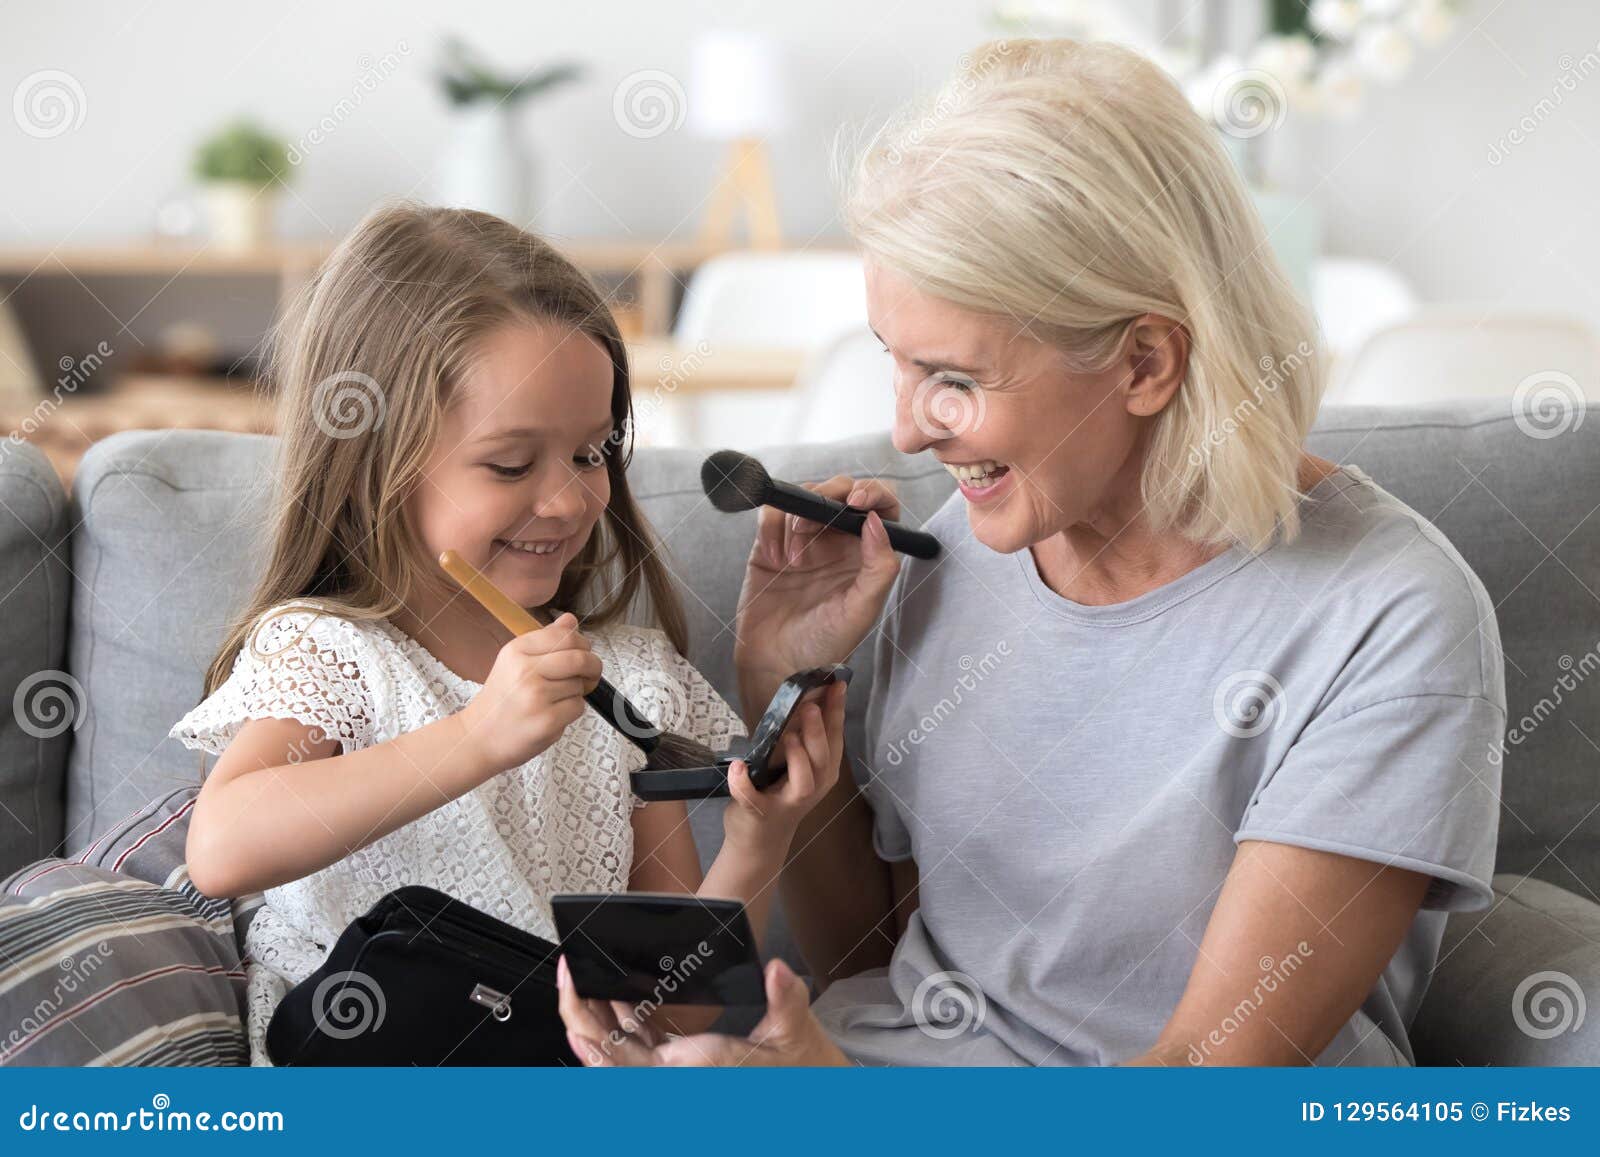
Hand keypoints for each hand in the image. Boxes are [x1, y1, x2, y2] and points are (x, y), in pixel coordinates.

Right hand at [455, 612, 602, 773]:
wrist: (479, 738)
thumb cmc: (501, 700)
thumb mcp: (515, 662)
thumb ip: (546, 641)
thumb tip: (570, 620)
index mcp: (517, 650)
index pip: (565, 635)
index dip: (582, 644)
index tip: (582, 653)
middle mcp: (525, 670)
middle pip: (580, 658)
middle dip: (593, 667)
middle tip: (589, 676)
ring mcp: (536, 696)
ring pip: (580, 685)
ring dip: (577, 693)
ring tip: (556, 699)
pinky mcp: (546, 720)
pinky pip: (578, 707)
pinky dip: (572, 711)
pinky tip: (553, 713)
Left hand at [558, 954, 848, 1066]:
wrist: (814, 1094)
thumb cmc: (802, 1071)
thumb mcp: (796, 1034)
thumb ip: (786, 1000)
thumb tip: (777, 972)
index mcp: (697, 1072)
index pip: (632, 1063)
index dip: (596, 1044)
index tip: (576, 1017)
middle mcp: (681, 1079)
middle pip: (615, 1058)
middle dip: (585, 1021)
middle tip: (568, 982)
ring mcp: (681, 1075)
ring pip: (624, 1054)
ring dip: (600, 1023)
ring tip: (580, 986)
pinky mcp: (687, 1066)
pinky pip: (644, 1049)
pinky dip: (625, 1026)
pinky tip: (617, 1001)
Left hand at [721, 680, 845, 854]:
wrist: (761, 841)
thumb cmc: (781, 793)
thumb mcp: (800, 765)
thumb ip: (804, 737)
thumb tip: (808, 698)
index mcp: (823, 771)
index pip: (835, 737)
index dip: (836, 710)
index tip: (835, 684)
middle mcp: (813, 787)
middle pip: (823, 758)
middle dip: (816, 732)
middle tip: (808, 706)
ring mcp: (787, 802)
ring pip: (803, 781)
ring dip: (797, 757)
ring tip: (788, 736)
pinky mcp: (760, 813)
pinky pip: (753, 799)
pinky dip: (743, 784)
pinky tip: (738, 766)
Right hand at [734, 476, 903, 688]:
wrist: (776, 663)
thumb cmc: (823, 645)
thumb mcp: (861, 611)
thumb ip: (879, 568)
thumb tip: (877, 521)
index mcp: (867, 554)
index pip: (881, 507)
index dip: (873, 493)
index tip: (857, 501)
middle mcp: (838, 541)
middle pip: (840, 491)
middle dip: (827, 497)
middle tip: (810, 526)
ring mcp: (803, 539)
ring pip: (804, 496)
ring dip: (795, 519)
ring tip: (793, 562)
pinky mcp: (771, 542)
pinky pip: (772, 513)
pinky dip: (770, 526)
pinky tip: (775, 558)